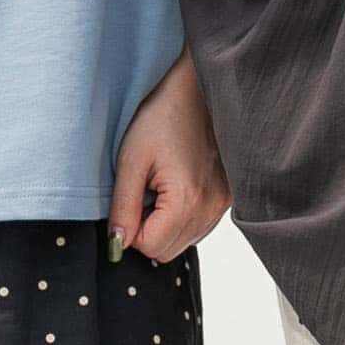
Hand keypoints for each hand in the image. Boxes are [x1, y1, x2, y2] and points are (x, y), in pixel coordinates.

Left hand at [108, 51, 230, 262]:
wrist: (198, 92)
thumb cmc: (164, 116)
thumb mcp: (132, 160)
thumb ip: (123, 208)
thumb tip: (118, 245)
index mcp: (185, 203)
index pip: (149, 247)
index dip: (130, 230)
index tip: (130, 199)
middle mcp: (208, 212)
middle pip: (166, 253)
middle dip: (147, 231)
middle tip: (143, 194)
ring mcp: (220, 209)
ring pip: (181, 244)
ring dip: (164, 226)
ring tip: (161, 187)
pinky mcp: (226, 203)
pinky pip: (196, 229)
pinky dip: (181, 218)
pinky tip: (177, 188)